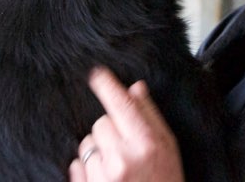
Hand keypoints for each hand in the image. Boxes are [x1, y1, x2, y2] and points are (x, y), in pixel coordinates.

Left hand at [69, 67, 184, 181]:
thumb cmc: (166, 180)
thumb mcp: (168, 147)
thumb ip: (150, 116)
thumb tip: (135, 88)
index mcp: (146, 143)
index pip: (120, 104)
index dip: (107, 86)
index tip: (96, 74)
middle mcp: (123, 157)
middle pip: (101, 122)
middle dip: (109, 129)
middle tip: (124, 145)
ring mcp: (104, 176)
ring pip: (87, 144)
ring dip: (97, 150)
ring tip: (116, 166)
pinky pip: (77, 165)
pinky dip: (87, 168)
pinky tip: (105, 177)